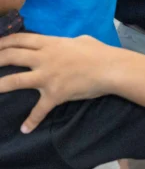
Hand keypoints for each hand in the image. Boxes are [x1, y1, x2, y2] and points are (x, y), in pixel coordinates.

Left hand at [0, 33, 117, 131]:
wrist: (110, 68)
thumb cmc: (98, 52)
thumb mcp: (80, 39)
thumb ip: (66, 42)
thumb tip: (66, 42)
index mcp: (50, 43)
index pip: (21, 39)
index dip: (4, 42)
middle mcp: (44, 58)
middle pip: (11, 56)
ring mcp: (47, 76)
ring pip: (15, 81)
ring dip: (0, 85)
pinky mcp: (54, 94)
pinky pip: (39, 110)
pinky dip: (31, 121)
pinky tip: (25, 129)